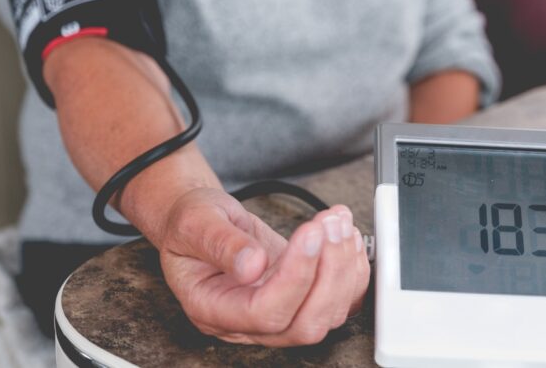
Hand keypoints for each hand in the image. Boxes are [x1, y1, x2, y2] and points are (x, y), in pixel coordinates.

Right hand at [158, 187, 369, 346]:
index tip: (309, 233)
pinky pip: (338, 302)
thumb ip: (220, 243)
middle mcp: (247, 322)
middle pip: (303, 323)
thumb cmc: (192, 225)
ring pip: (327, 315)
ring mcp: (278, 313)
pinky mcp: (300, 299)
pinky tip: (347, 237)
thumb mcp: (195, 223)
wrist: (202, 224)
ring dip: (344, 267)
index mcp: (213, 308)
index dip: (295, 276)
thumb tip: (252, 266)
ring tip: (338, 222)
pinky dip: (352, 271)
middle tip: (331, 225)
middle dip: (329, 272)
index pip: (264, 312)